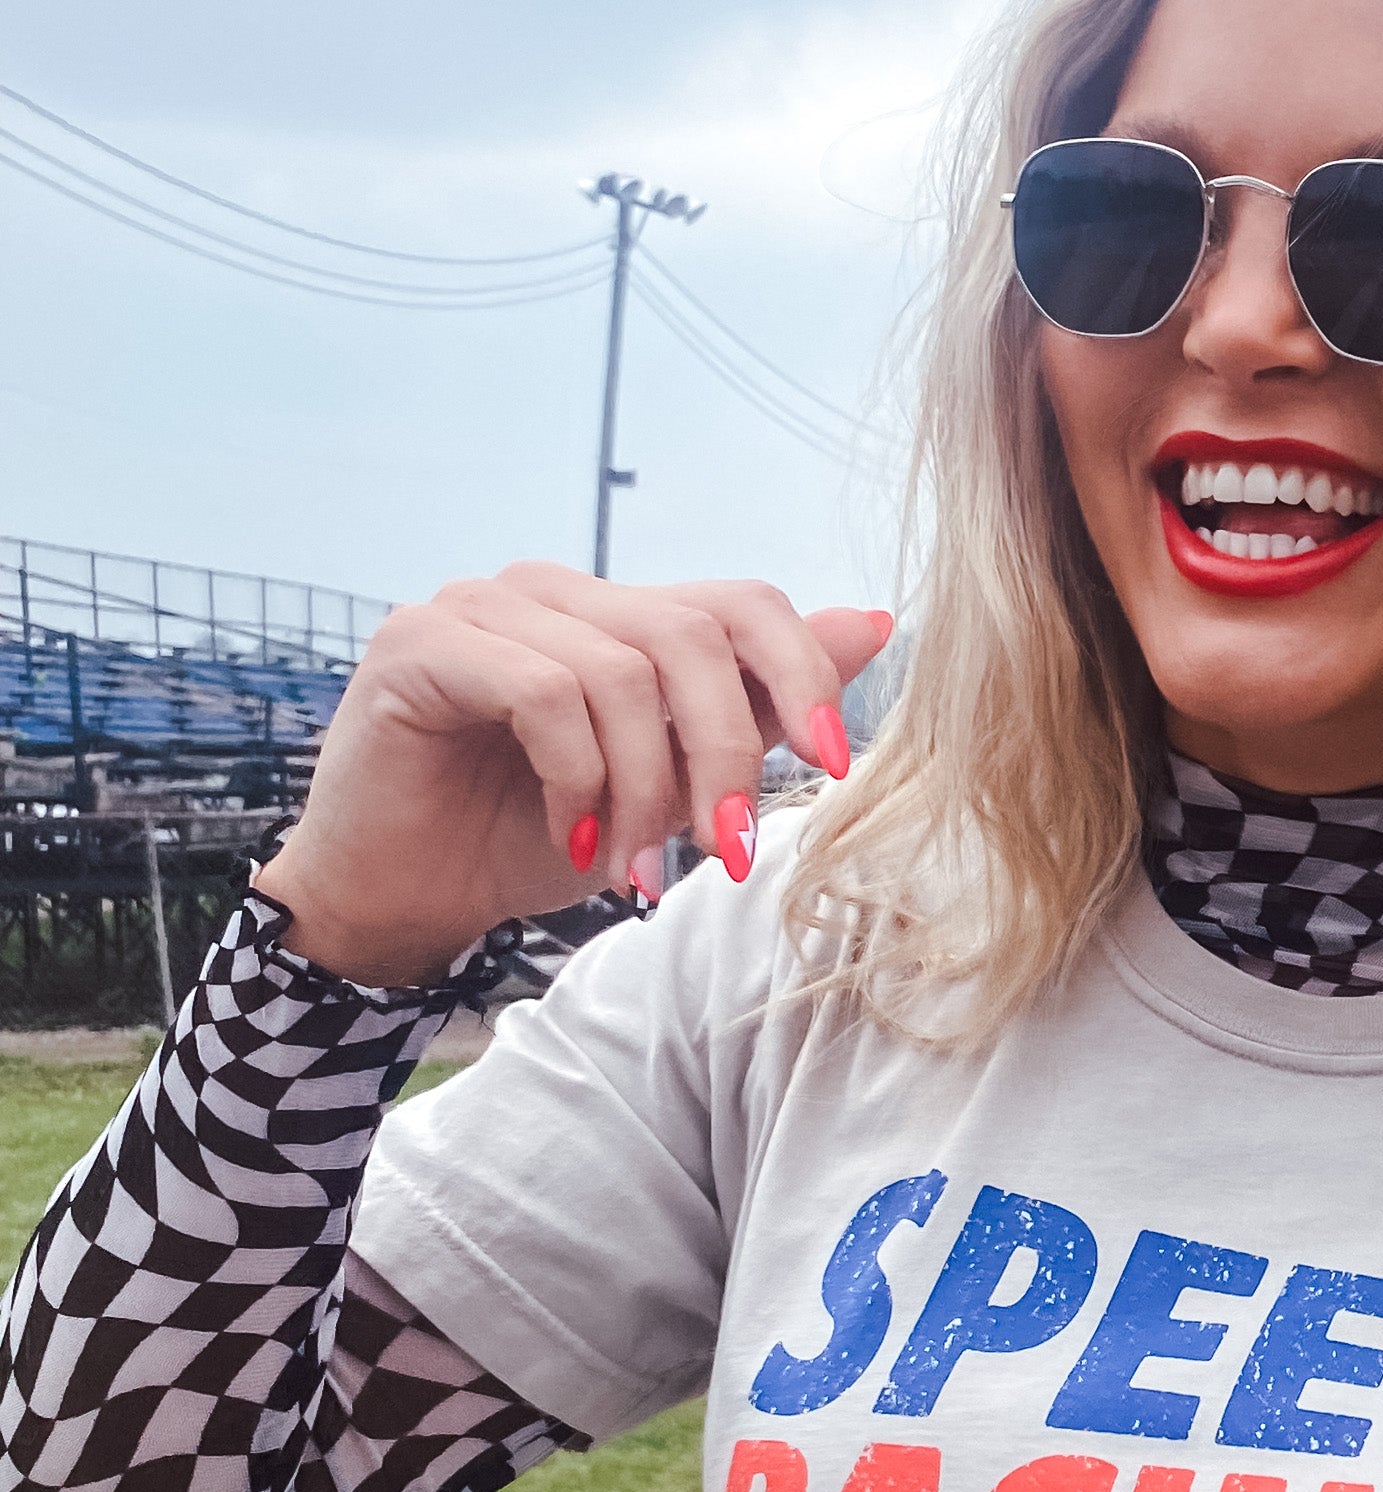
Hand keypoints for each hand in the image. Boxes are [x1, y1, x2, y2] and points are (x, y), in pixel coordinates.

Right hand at [255, 564, 892, 983]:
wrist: (402, 901)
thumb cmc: (528, 842)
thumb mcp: (666, 786)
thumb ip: (751, 707)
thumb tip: (871, 622)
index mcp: (615, 614)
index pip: (738, 602)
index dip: (801, 673)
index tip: (831, 765)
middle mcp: (551, 590)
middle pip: (689, 635)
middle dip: (724, 754)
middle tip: (721, 850)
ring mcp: (480, 605)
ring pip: (619, 673)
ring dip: (643, 789)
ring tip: (634, 867)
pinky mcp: (421, 643)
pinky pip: (542, 692)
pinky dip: (577, 779)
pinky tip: (574, 839)